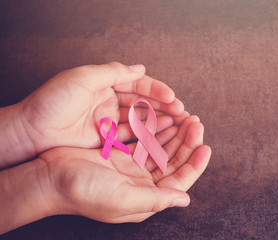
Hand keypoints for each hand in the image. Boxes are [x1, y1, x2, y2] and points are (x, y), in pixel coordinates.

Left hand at [2, 62, 184, 167]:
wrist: (31, 132)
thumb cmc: (53, 102)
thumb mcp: (83, 78)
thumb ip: (113, 72)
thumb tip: (140, 68)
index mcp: (104, 84)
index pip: (137, 85)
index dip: (156, 90)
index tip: (172, 98)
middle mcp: (109, 101)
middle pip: (142, 102)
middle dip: (163, 106)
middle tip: (182, 112)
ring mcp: (109, 121)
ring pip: (140, 119)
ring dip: (159, 121)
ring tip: (178, 124)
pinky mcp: (106, 139)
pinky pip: (131, 136)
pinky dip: (147, 135)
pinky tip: (161, 136)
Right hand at [37, 115, 210, 222]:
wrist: (50, 178)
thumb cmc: (84, 192)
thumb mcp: (124, 199)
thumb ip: (156, 200)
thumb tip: (185, 199)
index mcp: (146, 198)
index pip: (179, 181)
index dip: (195, 164)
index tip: (205, 146)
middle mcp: (142, 184)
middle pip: (172, 161)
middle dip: (186, 142)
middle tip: (196, 122)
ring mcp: (131, 168)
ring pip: (161, 149)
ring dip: (173, 133)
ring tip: (185, 117)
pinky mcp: (119, 154)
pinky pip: (144, 140)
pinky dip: (155, 129)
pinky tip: (164, 118)